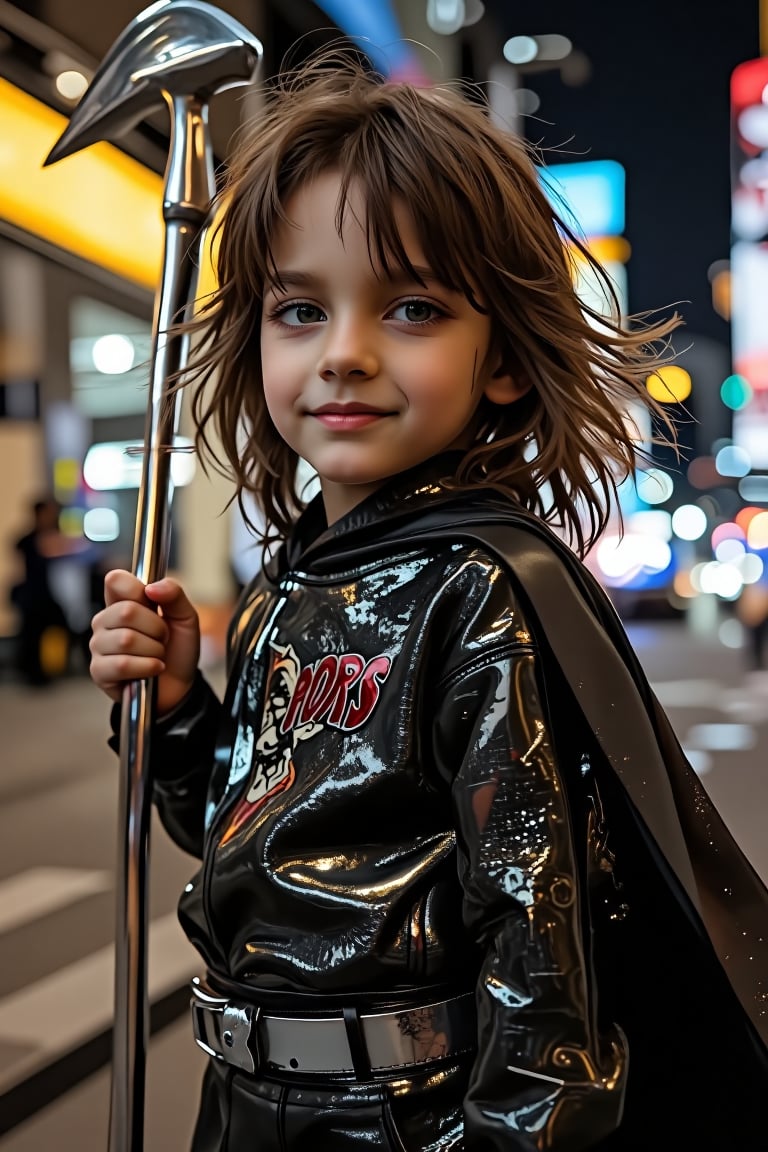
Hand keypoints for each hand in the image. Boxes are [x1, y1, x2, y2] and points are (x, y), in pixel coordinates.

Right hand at [89, 569, 200, 715]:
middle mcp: (105, 621)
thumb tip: (152, 587)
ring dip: (154, 650)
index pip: (115, 580)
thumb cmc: (177, 650)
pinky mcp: (99, 671)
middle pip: (126, 612)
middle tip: (162, 638)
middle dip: (156, 628)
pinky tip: (152, 670)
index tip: (153, 603)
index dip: (136, 589)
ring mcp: (99, 646)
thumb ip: (174, 595)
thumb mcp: (185, 618)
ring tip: (157, 655)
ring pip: (126, 640)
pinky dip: (147, 667)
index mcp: (121, 601)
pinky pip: (122, 664)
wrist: (180, 686)